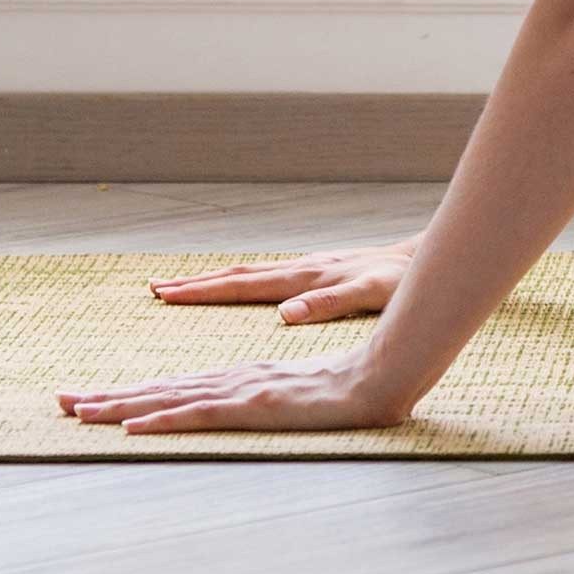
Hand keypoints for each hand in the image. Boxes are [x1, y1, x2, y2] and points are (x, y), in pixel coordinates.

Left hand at [55, 354, 410, 434]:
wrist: (380, 377)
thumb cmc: (344, 390)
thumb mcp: (293, 400)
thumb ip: (264, 402)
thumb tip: (237, 410)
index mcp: (236, 382)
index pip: (169, 390)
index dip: (126, 395)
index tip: (87, 400)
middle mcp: (229, 382)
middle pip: (156, 390)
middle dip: (105, 397)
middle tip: (59, 402)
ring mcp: (239, 392)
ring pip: (166, 399)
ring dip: (119, 405)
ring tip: (78, 410)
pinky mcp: (253, 405)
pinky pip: (198, 415)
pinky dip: (162, 419)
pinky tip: (133, 426)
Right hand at [145, 243, 411, 324]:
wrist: (420, 259)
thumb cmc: (399, 281)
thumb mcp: (369, 295)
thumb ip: (328, 304)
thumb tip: (284, 314)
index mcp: (303, 278)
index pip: (241, 286)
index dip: (202, 292)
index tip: (164, 293)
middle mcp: (298, 270)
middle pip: (235, 277)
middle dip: (193, 284)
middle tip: (153, 288)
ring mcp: (305, 269)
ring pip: (247, 275)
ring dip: (211, 281)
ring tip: (178, 287)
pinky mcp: (315, 274)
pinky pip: (264, 278)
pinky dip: (238, 283)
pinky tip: (233, 288)